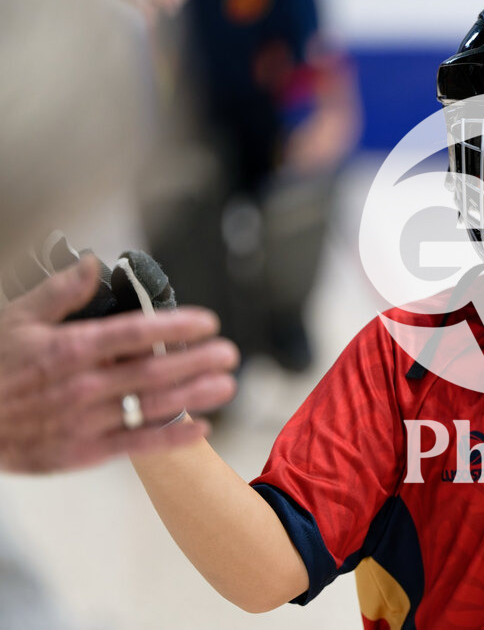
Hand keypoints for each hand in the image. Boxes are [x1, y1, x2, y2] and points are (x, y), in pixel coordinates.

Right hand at [0, 257, 238, 472]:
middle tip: (230, 353)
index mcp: (71, 348)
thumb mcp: (17, 319)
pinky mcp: (81, 452)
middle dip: (198, 360)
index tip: (208, 322)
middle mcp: (84, 384)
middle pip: (153, 369)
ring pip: (150, 405)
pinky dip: (170, 438)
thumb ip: (60, 292)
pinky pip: (134, 444)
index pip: (136, 332)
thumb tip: (94, 263)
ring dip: (194, 395)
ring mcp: (84, 420)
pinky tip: (201, 428)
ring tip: (226, 385)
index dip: (176, 326)